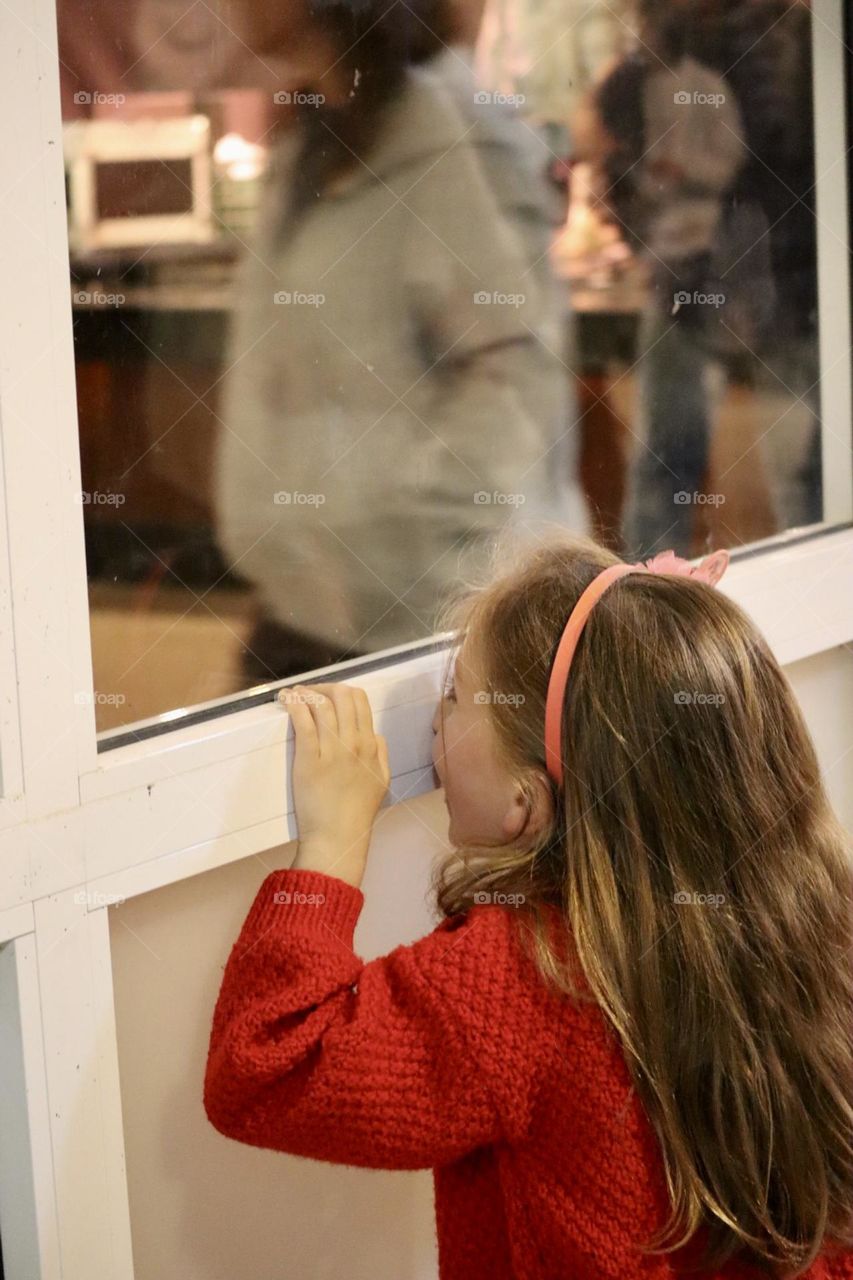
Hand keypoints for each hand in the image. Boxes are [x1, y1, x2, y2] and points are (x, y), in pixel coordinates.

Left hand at [278, 683, 389, 883]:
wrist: (338, 837)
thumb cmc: (357, 812)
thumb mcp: (382, 780)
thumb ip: (381, 753)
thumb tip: (374, 734)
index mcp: (372, 746)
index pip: (361, 701)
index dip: (342, 691)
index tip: (327, 696)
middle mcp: (355, 743)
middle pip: (343, 696)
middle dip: (324, 687)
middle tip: (309, 693)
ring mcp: (333, 751)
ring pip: (323, 705)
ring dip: (306, 692)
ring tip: (294, 693)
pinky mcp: (310, 760)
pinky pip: (304, 722)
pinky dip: (295, 704)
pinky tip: (288, 699)